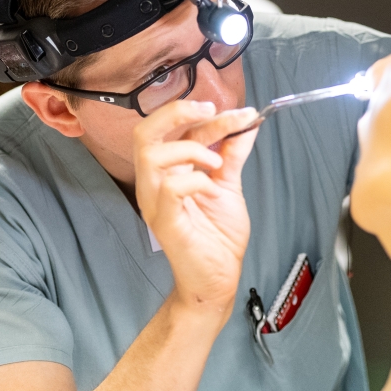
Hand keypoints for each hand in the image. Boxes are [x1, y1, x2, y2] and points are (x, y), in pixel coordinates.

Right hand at [132, 101, 259, 323]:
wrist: (219, 278)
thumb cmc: (218, 236)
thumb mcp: (229, 186)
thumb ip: (233, 154)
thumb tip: (246, 123)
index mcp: (166, 171)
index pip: (173, 129)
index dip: (206, 115)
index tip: (242, 114)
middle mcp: (154, 183)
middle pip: (144, 133)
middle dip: (177, 113)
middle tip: (211, 112)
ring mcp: (156, 203)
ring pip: (151, 155)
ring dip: (190, 149)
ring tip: (217, 163)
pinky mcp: (165, 222)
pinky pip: (169, 189)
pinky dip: (196, 180)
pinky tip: (213, 189)